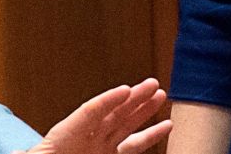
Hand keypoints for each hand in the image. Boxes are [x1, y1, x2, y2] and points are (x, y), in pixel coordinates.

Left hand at [17, 79, 171, 153]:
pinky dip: (150, 135)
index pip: (88, 114)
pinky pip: (133, 146)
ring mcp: (100, 148)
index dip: (106, 101)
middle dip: (133, 99)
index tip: (123, 90)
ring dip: (144, 110)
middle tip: (151, 83)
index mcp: (64, 137)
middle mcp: (86, 140)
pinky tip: (166, 126)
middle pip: (112, 114)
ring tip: (160, 95)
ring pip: (125, 125)